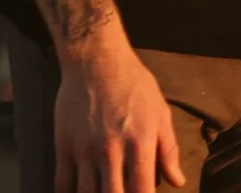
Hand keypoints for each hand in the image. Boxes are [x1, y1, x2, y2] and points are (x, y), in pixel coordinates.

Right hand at [53, 37, 184, 192]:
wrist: (96, 61)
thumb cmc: (134, 85)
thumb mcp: (160, 113)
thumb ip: (168, 150)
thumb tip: (177, 181)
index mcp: (139, 142)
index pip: (142, 190)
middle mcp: (110, 149)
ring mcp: (84, 149)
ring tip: (104, 191)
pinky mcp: (63, 146)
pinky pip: (62, 184)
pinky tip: (79, 191)